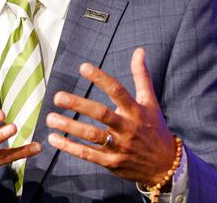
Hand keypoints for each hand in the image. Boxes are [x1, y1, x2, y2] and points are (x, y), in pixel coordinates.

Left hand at [45, 48, 176, 185]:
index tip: (83, 67)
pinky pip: (88, 154)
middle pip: (101, 114)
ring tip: (50, 118)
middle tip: (58, 97)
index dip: (100, 78)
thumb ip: (141, 76)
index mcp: (136, 111)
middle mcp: (127, 128)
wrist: (166, 166)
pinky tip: (54, 138)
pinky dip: (70, 147)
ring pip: (92, 135)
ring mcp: (119, 146)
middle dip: (79, 104)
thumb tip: (139, 50)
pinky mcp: (112, 162)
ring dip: (69, 126)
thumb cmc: (155, 128)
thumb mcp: (150, 102)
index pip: (117, 91)